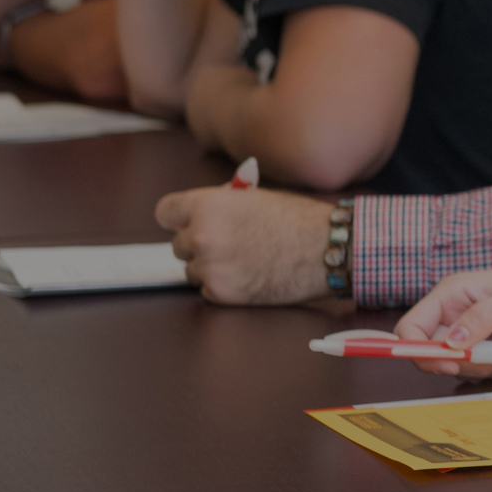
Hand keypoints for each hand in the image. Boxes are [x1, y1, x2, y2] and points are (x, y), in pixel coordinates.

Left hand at [155, 185, 333, 303]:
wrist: (327, 250)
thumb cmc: (299, 220)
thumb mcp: (256, 198)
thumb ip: (223, 205)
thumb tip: (204, 213)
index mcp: (208, 205)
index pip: (165, 212)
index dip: (178, 218)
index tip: (186, 223)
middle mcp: (201, 236)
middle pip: (178, 245)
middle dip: (199, 245)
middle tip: (228, 244)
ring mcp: (210, 267)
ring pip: (192, 270)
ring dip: (210, 267)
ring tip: (244, 261)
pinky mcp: (222, 293)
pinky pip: (208, 290)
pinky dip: (224, 286)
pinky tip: (250, 276)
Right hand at [394, 256, 491, 377]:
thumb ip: (480, 319)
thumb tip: (450, 344)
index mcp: (451, 295)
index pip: (411, 329)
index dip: (422, 352)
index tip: (451, 364)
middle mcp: (456, 314)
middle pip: (440, 357)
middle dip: (477, 359)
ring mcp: (474, 333)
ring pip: (468, 368)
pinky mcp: (491, 348)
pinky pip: (491, 371)